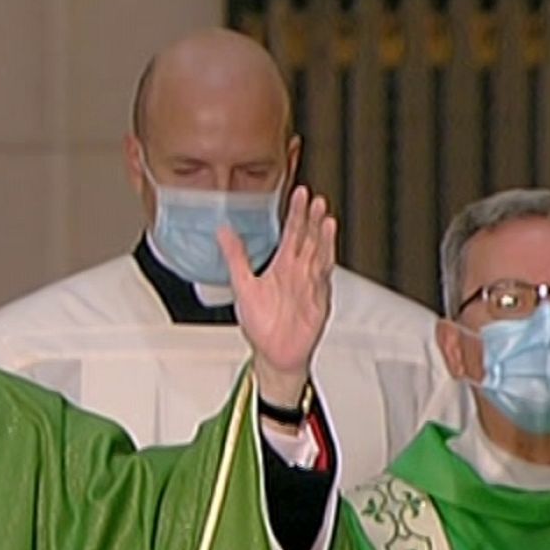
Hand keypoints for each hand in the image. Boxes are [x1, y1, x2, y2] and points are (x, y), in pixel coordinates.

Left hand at [221, 186, 335, 406]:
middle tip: (316, 201)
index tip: (299, 194)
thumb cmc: (262, 324)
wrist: (273, 355)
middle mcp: (299, 272)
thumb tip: (223, 231)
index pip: (292, 232)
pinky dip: (321, 272)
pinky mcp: (317, 305)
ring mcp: (311, 287)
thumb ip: (235, 256)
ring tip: (326, 222)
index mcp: (283, 265)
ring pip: (320, 258)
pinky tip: (323, 259)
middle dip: (313, 221)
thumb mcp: (243, 284)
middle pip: (309, 240)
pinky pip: (320, 286)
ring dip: (324, 241)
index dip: (295, 213)